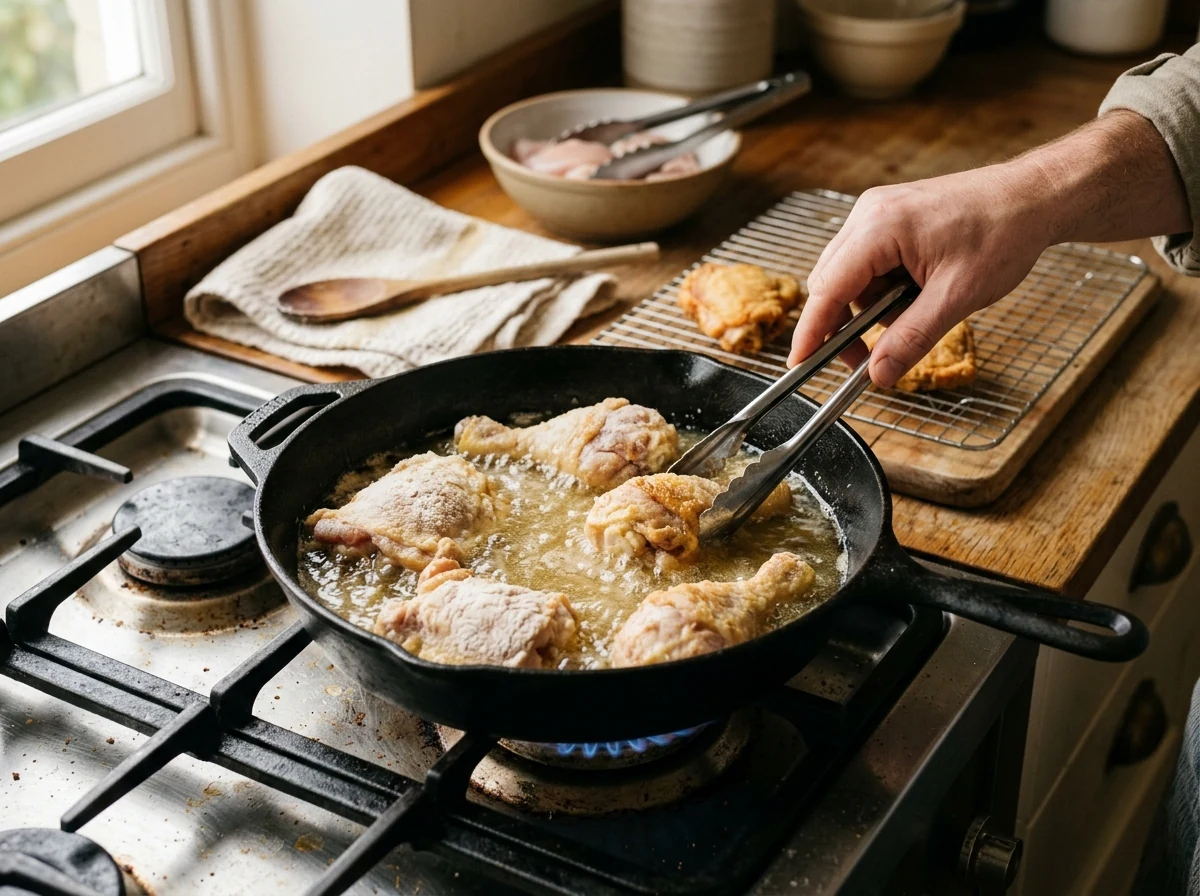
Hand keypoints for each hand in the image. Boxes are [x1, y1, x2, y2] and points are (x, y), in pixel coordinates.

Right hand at [788, 167, 1051, 386]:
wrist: (1034, 197)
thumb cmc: (1003, 233)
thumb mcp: (956, 297)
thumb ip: (911, 339)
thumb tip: (879, 374)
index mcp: (879, 227)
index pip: (827, 288)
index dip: (812, 331)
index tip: (800, 364)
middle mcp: (869, 214)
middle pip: (830, 282)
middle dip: (844, 325)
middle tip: (868, 360)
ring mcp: (877, 212)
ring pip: (849, 275)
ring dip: (869, 307)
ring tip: (913, 315)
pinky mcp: (889, 217)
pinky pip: (867, 263)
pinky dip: (882, 289)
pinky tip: (914, 295)